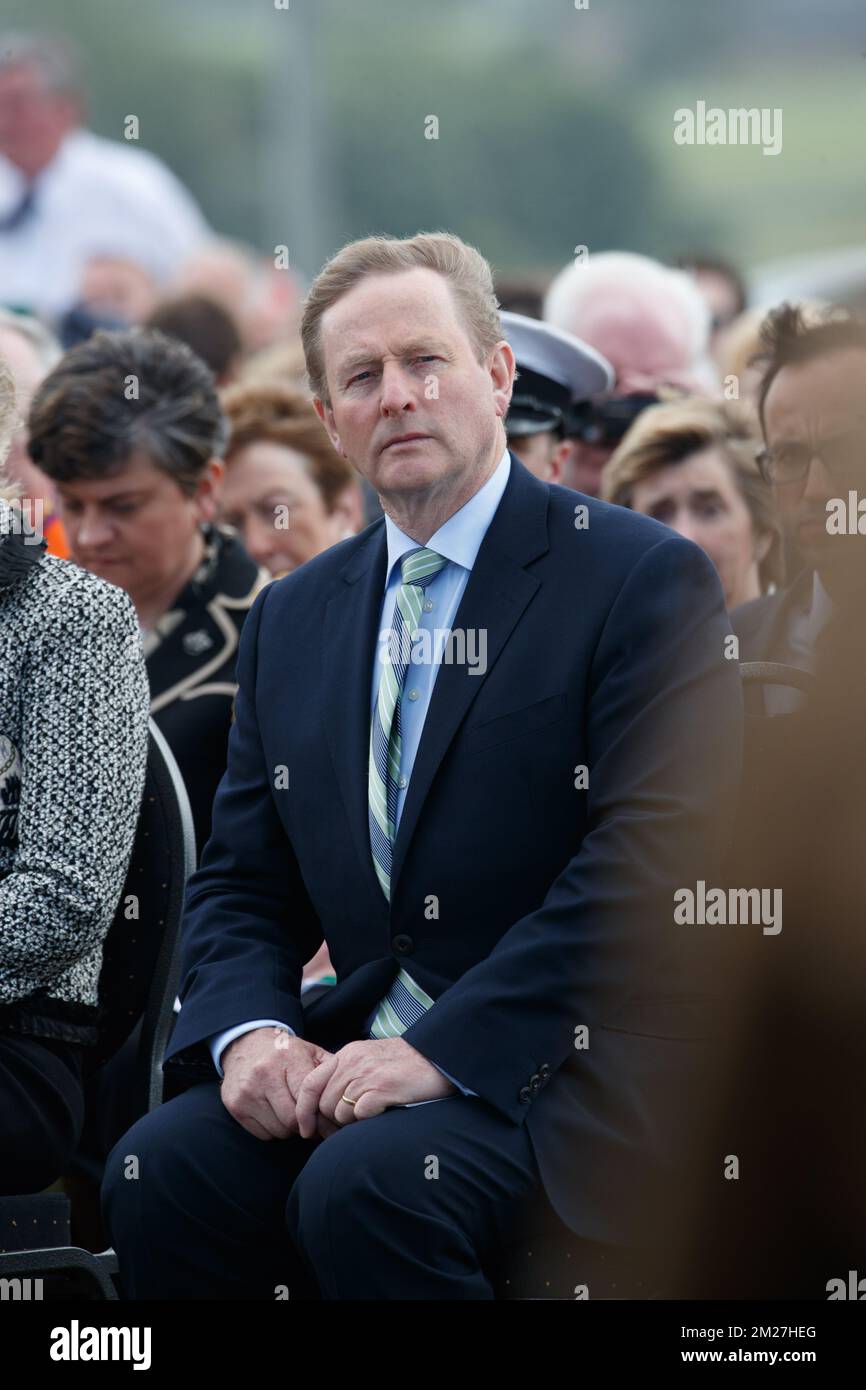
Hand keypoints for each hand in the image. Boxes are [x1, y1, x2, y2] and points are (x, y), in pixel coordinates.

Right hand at [220, 1027, 337, 1140]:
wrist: (245, 1044)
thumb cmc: (285, 1052)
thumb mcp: (309, 1052)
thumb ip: (330, 1072)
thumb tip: (349, 1098)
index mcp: (288, 1059)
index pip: (306, 1100)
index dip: (319, 1115)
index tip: (328, 1122)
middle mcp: (264, 1075)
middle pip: (292, 1119)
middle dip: (306, 1125)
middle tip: (313, 1122)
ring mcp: (247, 1092)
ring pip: (279, 1130)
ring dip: (290, 1129)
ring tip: (294, 1114)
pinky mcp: (235, 1106)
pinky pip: (263, 1134)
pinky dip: (274, 1130)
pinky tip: (276, 1114)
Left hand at [294, 1037, 456, 1136]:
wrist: (438, 1059)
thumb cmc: (405, 1064)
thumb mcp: (370, 1059)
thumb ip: (347, 1074)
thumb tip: (326, 1104)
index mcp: (348, 1054)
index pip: (310, 1083)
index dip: (304, 1109)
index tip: (306, 1129)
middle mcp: (353, 1062)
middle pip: (324, 1104)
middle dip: (333, 1120)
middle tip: (351, 1124)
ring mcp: (367, 1075)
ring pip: (340, 1113)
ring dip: (352, 1121)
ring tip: (372, 1113)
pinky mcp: (382, 1089)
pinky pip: (359, 1115)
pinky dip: (366, 1120)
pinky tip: (382, 1111)